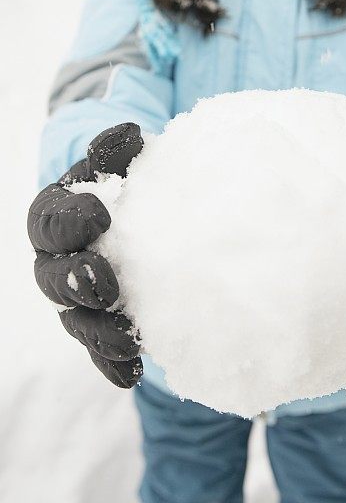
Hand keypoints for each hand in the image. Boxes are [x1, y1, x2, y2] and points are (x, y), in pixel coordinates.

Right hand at [27, 123, 143, 387]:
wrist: (137, 211)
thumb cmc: (126, 180)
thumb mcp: (121, 161)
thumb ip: (116, 150)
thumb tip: (128, 132)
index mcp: (56, 215)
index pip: (49, 218)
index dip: (69, 220)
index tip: (100, 215)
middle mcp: (58, 260)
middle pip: (53, 277)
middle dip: (75, 281)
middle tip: (105, 282)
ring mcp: (76, 297)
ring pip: (75, 319)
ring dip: (97, 331)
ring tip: (127, 339)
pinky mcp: (100, 322)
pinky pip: (100, 349)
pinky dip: (113, 362)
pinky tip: (134, 372)